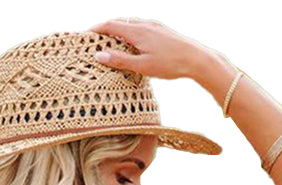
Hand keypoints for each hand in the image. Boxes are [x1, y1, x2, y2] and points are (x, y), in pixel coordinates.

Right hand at [86, 18, 211, 80]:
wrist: (197, 58)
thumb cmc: (170, 64)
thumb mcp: (142, 66)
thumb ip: (119, 60)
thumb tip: (98, 55)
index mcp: (137, 31)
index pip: (110, 25)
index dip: (96, 29)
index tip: (85, 35)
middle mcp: (145, 24)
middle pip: (119, 21)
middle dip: (105, 29)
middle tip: (95, 40)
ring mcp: (154, 25)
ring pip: (131, 23)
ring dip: (118, 29)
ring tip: (111, 41)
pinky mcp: (162, 30)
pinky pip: (141, 26)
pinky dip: (130, 31)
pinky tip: (133, 42)